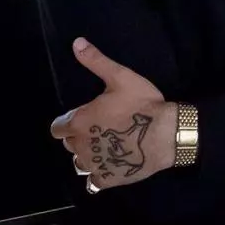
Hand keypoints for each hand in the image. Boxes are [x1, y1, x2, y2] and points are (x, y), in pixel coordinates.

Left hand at [49, 38, 177, 193]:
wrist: (167, 133)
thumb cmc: (142, 104)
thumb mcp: (121, 77)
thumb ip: (96, 61)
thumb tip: (76, 43)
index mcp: (79, 122)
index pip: (57, 128)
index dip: (68, 121)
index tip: (85, 116)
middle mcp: (80, 146)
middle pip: (68, 144)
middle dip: (78, 136)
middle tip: (99, 127)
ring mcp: (93, 165)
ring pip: (79, 162)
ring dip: (87, 155)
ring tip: (104, 146)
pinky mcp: (107, 179)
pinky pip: (92, 182)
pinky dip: (97, 175)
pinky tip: (109, 166)